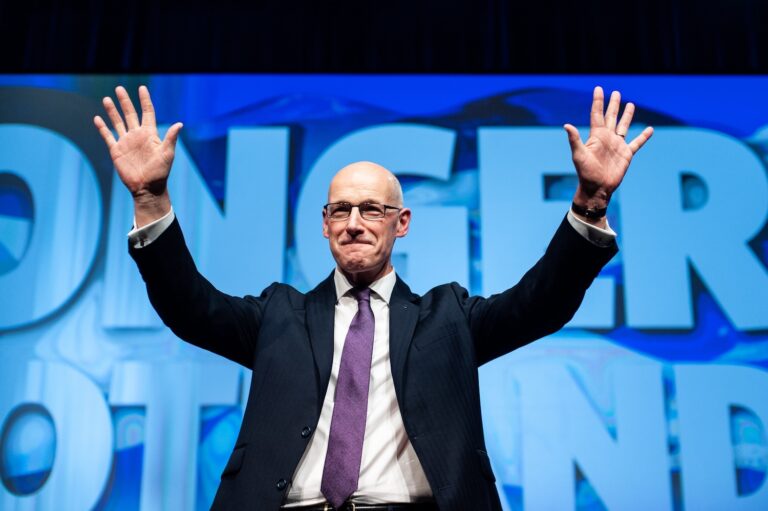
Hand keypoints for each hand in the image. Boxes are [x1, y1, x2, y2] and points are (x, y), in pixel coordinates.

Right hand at [94, 86, 182, 223]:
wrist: (147, 188)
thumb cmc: (160, 172)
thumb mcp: (167, 154)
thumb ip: (171, 138)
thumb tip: (180, 124)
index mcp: (150, 134)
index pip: (147, 113)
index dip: (145, 100)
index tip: (142, 88)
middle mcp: (137, 136)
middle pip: (130, 114)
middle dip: (125, 101)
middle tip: (119, 88)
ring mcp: (126, 142)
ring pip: (118, 122)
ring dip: (112, 111)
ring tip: (106, 98)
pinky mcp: (117, 151)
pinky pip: (108, 136)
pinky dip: (102, 127)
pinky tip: (97, 118)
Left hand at [564, 86, 652, 215]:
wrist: (597, 188)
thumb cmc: (585, 172)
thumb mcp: (579, 155)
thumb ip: (574, 140)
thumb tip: (566, 125)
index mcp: (596, 136)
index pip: (597, 114)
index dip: (598, 101)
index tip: (599, 88)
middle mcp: (607, 138)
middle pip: (611, 117)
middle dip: (613, 105)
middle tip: (616, 93)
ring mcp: (617, 145)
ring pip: (623, 126)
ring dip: (627, 115)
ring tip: (630, 104)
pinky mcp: (626, 154)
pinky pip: (637, 143)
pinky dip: (643, 136)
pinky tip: (650, 129)